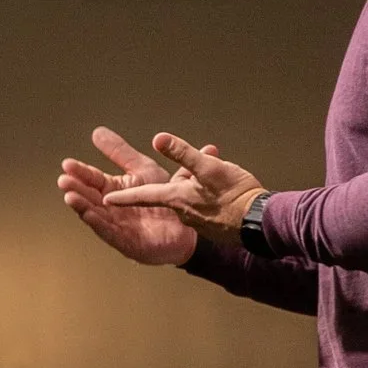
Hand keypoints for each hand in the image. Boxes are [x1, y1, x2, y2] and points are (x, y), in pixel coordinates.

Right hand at [59, 127, 202, 265]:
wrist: (187, 225)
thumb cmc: (163, 197)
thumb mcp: (142, 169)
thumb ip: (120, 152)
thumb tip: (97, 132)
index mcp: (112, 189)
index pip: (92, 178)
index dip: (80, 172)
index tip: (67, 164)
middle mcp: (110, 207)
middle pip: (88, 196)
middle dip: (75, 188)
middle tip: (63, 180)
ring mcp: (115, 225)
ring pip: (93, 214)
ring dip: (81, 206)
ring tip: (70, 196)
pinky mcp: (126, 241)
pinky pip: (109, 232)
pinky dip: (98, 224)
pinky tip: (88, 215)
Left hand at [100, 132, 267, 246]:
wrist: (263, 223)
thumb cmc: (236, 193)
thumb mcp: (209, 167)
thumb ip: (182, 154)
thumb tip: (158, 139)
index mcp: (177, 198)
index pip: (142, 196)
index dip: (123, 196)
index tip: (105, 200)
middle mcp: (183, 213)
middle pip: (168, 196)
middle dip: (171, 184)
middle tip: (188, 171)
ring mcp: (197, 222)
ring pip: (187, 201)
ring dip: (194, 188)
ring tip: (214, 177)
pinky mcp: (212, 228)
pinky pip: (202, 210)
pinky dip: (206, 199)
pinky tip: (221, 193)